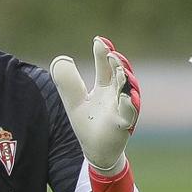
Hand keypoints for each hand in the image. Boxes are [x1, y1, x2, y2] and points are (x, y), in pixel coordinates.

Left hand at [51, 36, 139, 172]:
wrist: (97, 151)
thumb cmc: (88, 124)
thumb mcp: (73, 101)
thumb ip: (67, 81)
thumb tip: (62, 59)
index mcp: (106, 87)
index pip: (106, 67)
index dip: (103, 53)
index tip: (98, 40)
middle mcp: (118, 95)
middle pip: (121, 74)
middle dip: (118, 63)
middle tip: (111, 52)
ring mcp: (123, 109)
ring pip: (128, 91)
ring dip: (126, 79)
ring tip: (120, 68)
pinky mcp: (124, 125)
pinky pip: (129, 113)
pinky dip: (129, 104)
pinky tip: (125, 96)